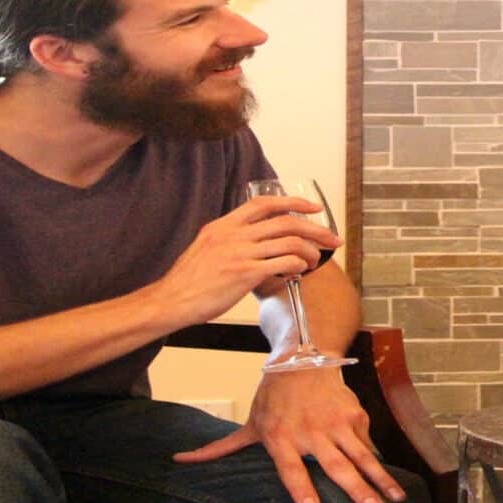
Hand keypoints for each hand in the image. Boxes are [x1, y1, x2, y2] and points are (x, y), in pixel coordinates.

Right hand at [148, 195, 344, 325]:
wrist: (171, 301)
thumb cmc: (188, 282)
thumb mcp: (206, 248)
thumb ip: (230, 240)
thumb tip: (255, 243)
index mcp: (223, 225)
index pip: (263, 203)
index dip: (292, 201)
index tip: (312, 207)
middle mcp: (233, 234)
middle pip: (285, 220)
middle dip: (314, 228)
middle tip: (331, 237)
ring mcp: (240, 253)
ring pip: (289, 240)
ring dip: (310, 249)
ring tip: (316, 258)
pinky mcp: (245, 273)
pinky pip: (283, 262)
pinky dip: (298, 264)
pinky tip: (300, 270)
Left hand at [174, 366, 406, 502]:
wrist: (303, 356)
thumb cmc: (273, 395)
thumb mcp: (249, 423)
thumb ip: (220, 448)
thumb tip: (179, 460)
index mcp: (280, 437)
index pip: (291, 470)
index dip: (302, 491)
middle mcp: (310, 432)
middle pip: (336, 466)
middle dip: (356, 490)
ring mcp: (336, 422)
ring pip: (361, 456)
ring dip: (379, 479)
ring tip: (393, 499)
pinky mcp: (354, 414)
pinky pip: (366, 444)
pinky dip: (377, 462)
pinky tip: (388, 481)